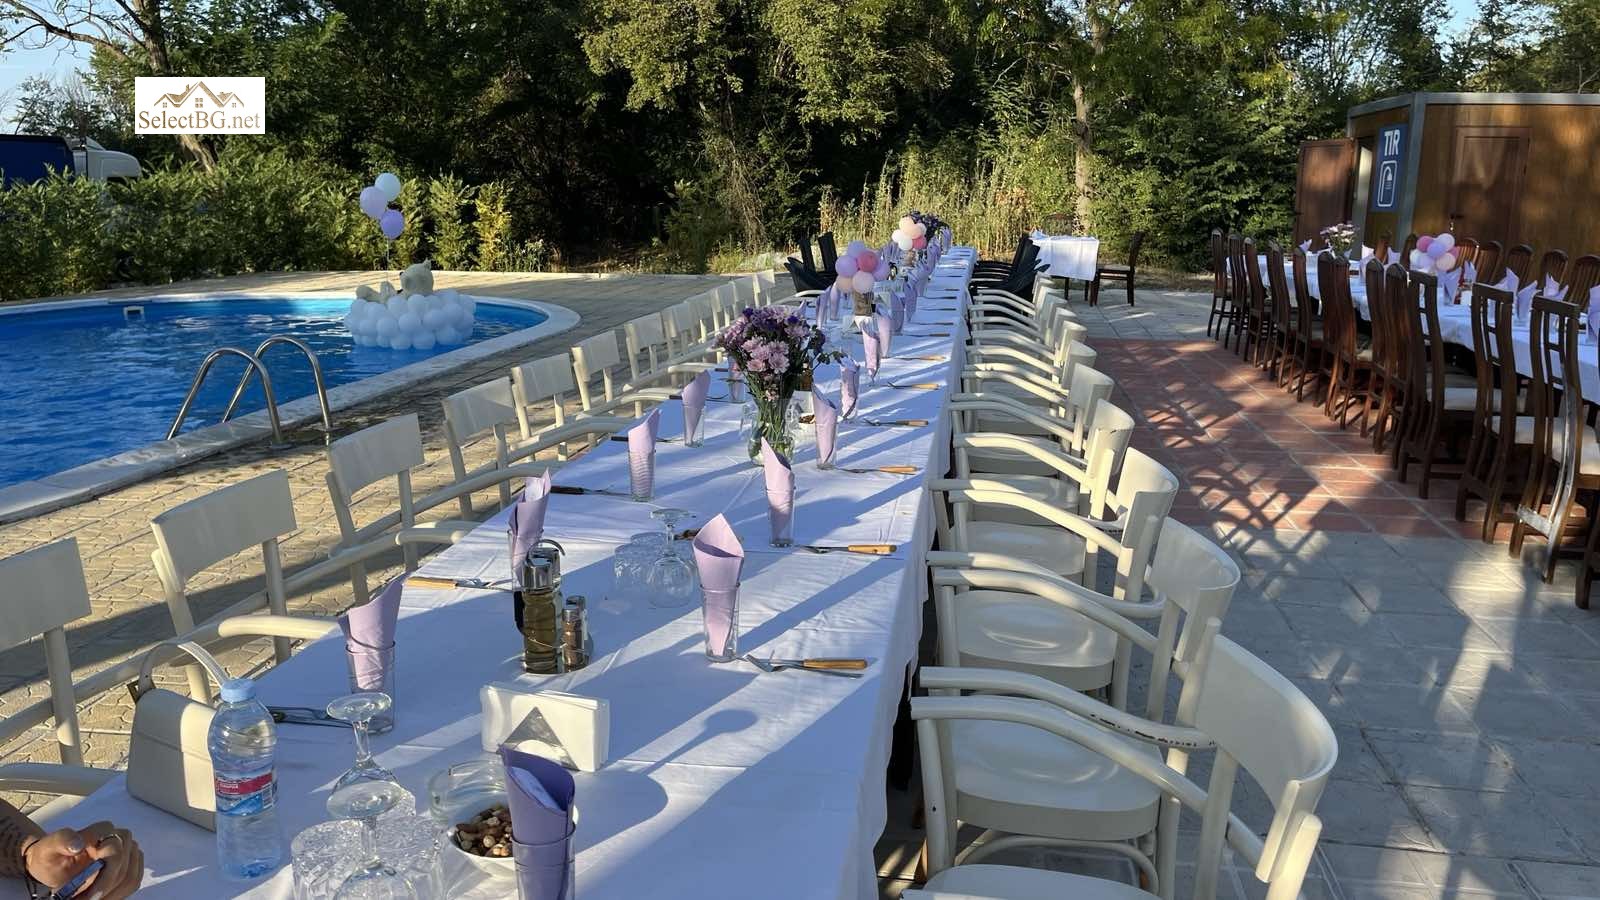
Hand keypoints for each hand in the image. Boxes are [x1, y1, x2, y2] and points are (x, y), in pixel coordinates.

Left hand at [24, 822, 142, 898]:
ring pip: (131, 877)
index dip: (104, 878)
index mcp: (103, 830)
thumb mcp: (49, 846)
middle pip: (125, 869)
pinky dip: (118, 894)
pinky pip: (133, 881)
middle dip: (106, 890)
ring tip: (90, 899)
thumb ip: (62, 840)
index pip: (116, 855)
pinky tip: (101, 897)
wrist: (52, 862)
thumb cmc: (50, 854)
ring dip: (113, 894)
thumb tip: (78, 844)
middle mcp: (121, 838)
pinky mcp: (130, 863)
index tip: (89, 896)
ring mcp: (128, 850)